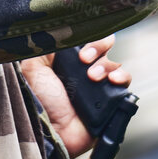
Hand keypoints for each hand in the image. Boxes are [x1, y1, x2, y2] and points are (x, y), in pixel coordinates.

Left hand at [19, 36, 132, 158]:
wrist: (49, 129)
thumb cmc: (38, 100)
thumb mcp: (32, 66)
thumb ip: (43, 45)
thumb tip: (56, 29)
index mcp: (69, 63)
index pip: (88, 41)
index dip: (90, 40)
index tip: (79, 51)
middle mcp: (85, 73)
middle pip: (105, 49)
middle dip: (98, 49)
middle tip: (85, 61)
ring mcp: (99, 88)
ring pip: (115, 65)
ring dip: (106, 66)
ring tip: (93, 78)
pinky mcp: (111, 102)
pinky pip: (125, 84)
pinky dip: (122, 78)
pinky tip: (112, 81)